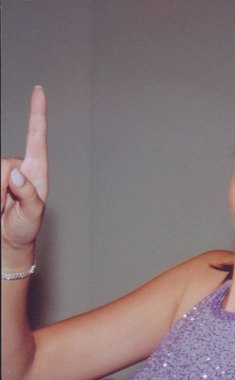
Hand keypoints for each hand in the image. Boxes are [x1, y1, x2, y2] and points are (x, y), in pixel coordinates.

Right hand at [1, 87, 47, 254]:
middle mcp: (17, 166)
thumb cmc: (24, 228)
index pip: (36, 136)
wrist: (7, 241)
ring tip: (1, 209)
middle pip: (3, 165)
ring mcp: (1, 172)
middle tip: (7, 208)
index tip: (39, 90)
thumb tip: (16, 175)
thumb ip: (27, 195)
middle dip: (1, 188)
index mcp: (35, 170)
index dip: (37, 113)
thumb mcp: (32, 214)